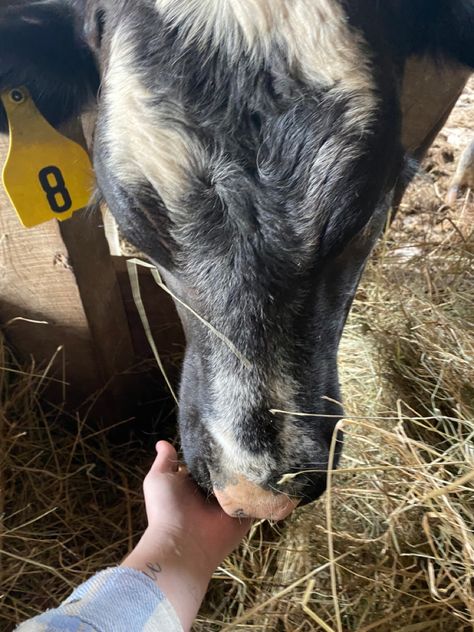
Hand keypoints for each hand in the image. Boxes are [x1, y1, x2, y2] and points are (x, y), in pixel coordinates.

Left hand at [121, 441, 250, 630]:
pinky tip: (272, 473)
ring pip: (244, 484)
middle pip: (228, 472)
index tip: (225, 432)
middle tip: (247, 439)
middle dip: (234, 459)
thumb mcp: (159, 479)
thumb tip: (163, 442)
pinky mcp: (244, 516)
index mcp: (193, 484)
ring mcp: (229, 505)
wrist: (180, 545)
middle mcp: (212, 494)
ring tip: (263, 451)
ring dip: (251, 472)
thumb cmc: (166, 510)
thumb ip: (165, 461)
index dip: (214, 449)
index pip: (208, 463)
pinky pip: (258, 501)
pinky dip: (264, 491)